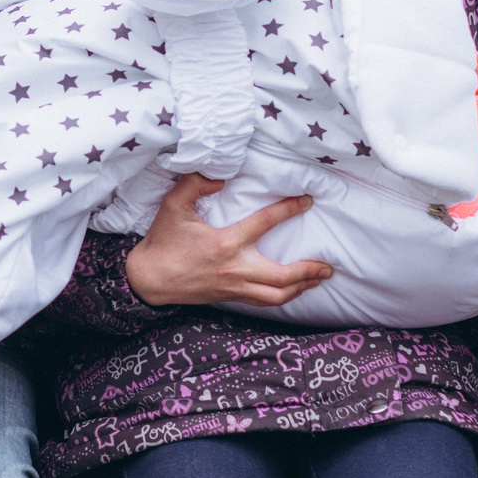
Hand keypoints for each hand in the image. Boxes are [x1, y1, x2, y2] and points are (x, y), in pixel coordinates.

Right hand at [123, 173, 334, 308]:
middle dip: (308, 271)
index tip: (307, 200)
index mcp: (225, 243)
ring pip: (276, 295)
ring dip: (301, 288)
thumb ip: (195, 184)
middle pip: (282, 276)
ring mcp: (234, 287)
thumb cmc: (163, 241)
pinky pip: (264, 302)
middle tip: (328, 266)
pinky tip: (292, 291)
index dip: (289, 209)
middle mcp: (235, 269)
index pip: (265, 223)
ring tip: (318, 280)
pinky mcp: (230, 297)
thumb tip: (221, 175)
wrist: (149, 280)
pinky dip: (283, 297)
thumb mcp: (173, 206)